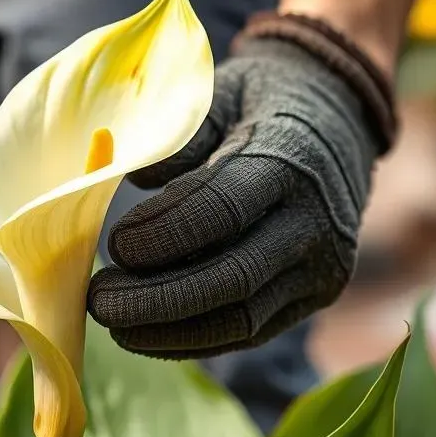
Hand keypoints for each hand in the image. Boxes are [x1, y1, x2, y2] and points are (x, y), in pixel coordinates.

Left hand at [87, 26, 391, 357]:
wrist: (337, 117)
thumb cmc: (259, 102)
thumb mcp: (219, 96)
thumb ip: (178, 140)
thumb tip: (129, 179)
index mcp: (288, 160)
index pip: (223, 208)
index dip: (164, 234)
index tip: (114, 246)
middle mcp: (314, 221)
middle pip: (232, 276)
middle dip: (158, 298)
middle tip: (98, 300)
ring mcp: (321, 266)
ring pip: (241, 316)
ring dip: (169, 328)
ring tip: (113, 323)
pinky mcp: (314, 296)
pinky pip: (251, 331)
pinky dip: (194, 340)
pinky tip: (146, 334)